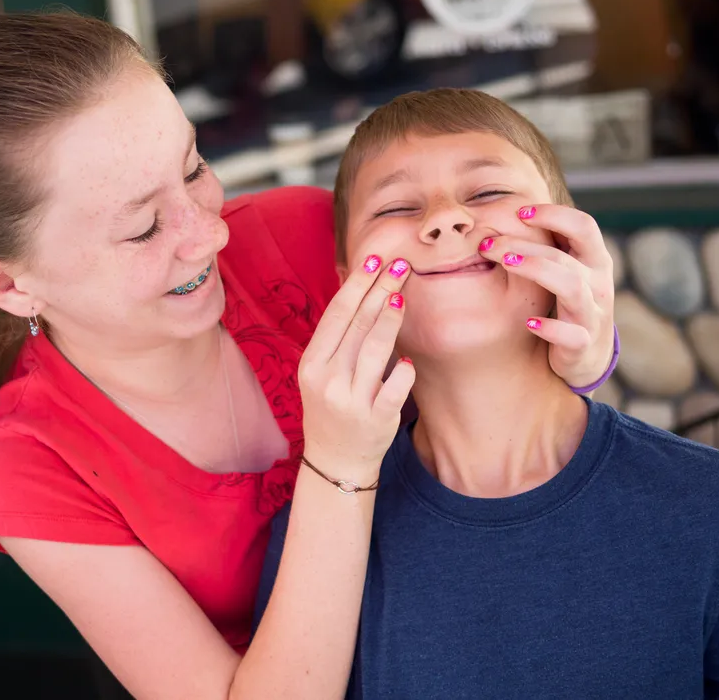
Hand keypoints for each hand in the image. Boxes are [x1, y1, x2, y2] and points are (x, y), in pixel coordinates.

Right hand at [298, 255, 415, 481]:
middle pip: (357, 325)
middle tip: (400, 264)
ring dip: (391, 319)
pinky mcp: (376, 419)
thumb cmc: (331, 405)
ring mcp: (352, 400)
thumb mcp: (322, 370)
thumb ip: (337, 334)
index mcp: (312, 363)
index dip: (357, 284)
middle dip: (380, 289)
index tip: (375, 259)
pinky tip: (406, 361)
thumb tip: (354, 282)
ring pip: (375, 349)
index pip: (336, 315)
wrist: (336, 460)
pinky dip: (402, 372)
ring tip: (402, 295)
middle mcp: (328, 380)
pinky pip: (394, 387)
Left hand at [478, 204, 615, 389]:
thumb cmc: (569, 303)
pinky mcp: (582, 344)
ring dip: (537, 271)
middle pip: (565, 255)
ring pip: (572, 287)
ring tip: (505, 264)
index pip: (583, 225)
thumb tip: (508, 213)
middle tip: (487, 244)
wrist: (588, 355)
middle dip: (525, 245)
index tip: (518, 212)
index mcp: (595, 260)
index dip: (553, 214)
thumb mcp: (567, 271)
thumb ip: (550, 246)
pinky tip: (528, 322)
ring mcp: (592, 314)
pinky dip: (550, 328)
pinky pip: (571, 335)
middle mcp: (598, 284)